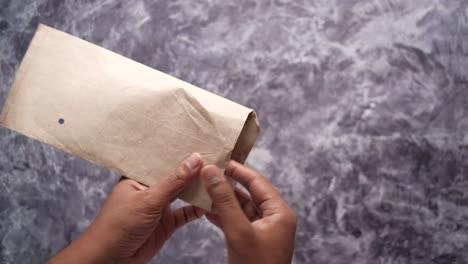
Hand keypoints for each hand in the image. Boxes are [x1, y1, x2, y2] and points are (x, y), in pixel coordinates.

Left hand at [48, 153, 205, 263]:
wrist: (111, 259)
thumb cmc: (118, 225)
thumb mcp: (148, 199)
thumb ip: (173, 181)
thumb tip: (194, 160)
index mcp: (139, 178)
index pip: (162, 161)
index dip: (179, 153)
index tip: (199, 142)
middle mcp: (150, 190)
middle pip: (174, 177)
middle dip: (192, 170)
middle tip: (214, 157)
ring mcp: (159, 207)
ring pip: (182, 194)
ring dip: (197, 189)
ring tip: (216, 177)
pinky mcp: (166, 223)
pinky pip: (185, 213)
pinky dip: (197, 209)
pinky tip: (210, 202)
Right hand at [200, 161, 296, 263]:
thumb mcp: (238, 230)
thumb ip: (225, 200)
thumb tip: (212, 172)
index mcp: (280, 213)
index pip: (258, 183)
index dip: (238, 170)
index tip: (221, 160)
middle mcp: (275, 219)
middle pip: (249, 194)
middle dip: (228, 185)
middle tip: (209, 173)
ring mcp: (264, 231)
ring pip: (242, 208)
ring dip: (224, 201)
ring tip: (205, 190)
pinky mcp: (253, 241)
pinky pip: (238, 222)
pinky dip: (224, 216)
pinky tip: (207, 211)